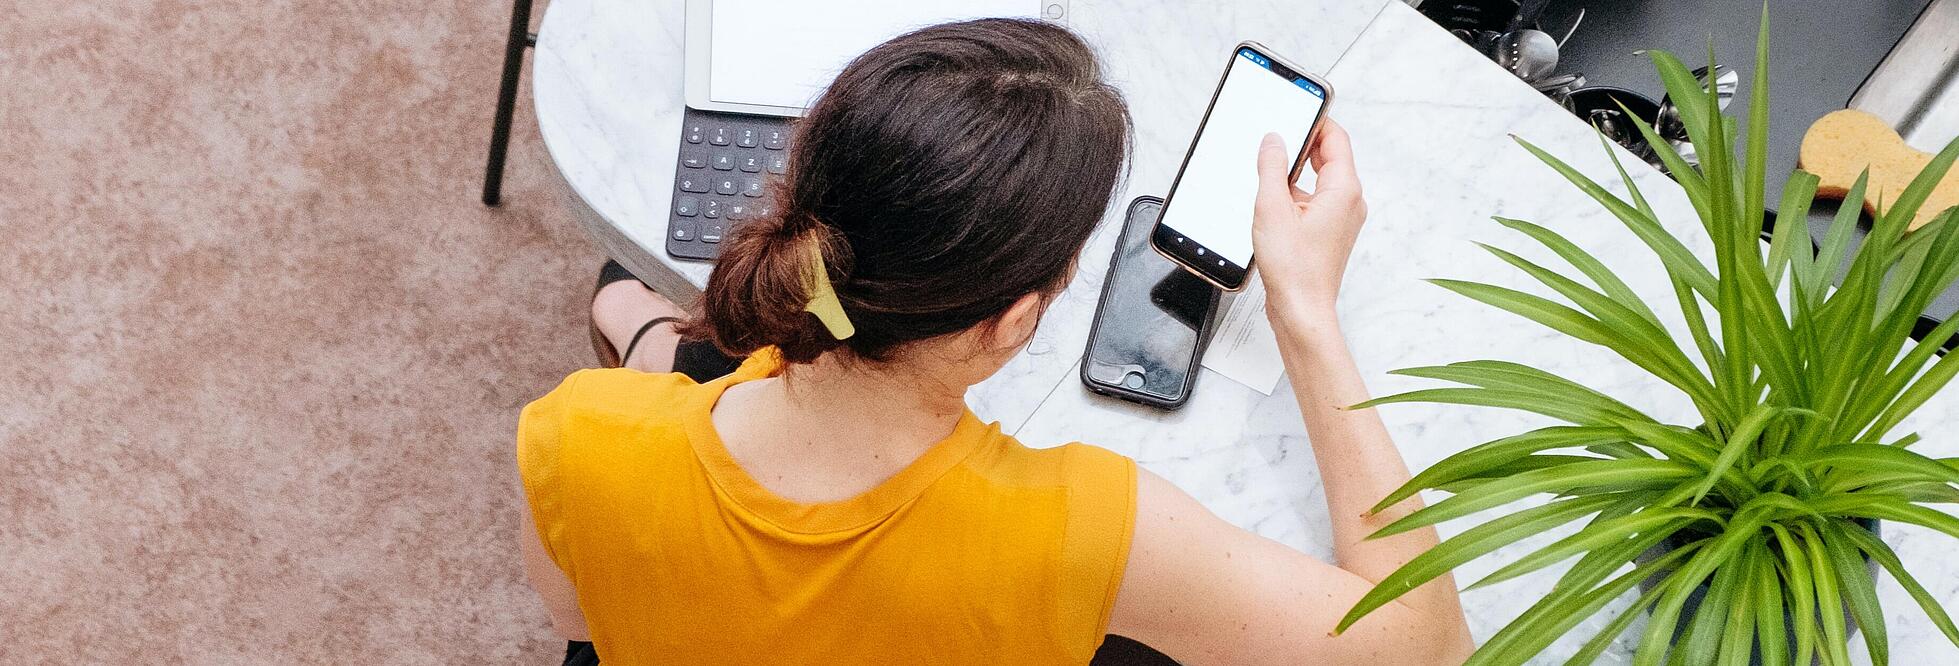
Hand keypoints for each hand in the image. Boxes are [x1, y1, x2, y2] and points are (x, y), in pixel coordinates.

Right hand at [1251, 118, 1365, 318]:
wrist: (1301, 310)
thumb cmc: (1294, 269)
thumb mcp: (1272, 207)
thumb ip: (1272, 167)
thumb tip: (1274, 141)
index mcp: (1344, 189)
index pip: (1335, 138)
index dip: (1315, 120)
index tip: (1295, 111)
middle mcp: (1349, 201)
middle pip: (1329, 157)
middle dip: (1302, 145)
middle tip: (1275, 139)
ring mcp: (1341, 218)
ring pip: (1320, 180)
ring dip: (1295, 173)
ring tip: (1269, 175)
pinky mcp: (1329, 232)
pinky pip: (1315, 200)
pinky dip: (1295, 195)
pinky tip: (1271, 204)